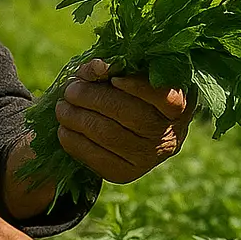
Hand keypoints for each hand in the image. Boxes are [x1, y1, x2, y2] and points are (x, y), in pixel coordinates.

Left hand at [55, 59, 190, 183]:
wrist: (134, 134)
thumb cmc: (133, 95)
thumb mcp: (131, 75)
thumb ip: (115, 65)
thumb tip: (97, 67)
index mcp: (178, 107)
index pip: (164, 97)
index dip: (136, 86)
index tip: (113, 77)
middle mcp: (169, 135)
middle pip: (127, 114)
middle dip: (91, 98)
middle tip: (70, 90)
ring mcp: (149, 158)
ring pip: (108, 135)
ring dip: (77, 119)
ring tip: (62, 108)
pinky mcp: (127, 173)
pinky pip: (96, 158)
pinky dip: (74, 142)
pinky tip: (64, 130)